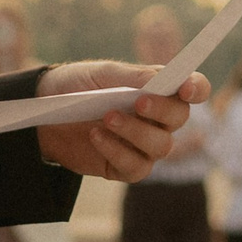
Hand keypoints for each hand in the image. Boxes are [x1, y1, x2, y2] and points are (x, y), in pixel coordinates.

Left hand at [36, 61, 211, 181]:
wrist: (44, 115)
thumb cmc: (76, 87)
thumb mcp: (101, 74)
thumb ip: (133, 76)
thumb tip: (160, 79)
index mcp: (158, 89)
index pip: (194, 89)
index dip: (197, 88)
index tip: (186, 88)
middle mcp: (158, 119)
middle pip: (180, 118)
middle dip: (161, 111)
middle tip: (138, 102)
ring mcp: (143, 146)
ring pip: (161, 145)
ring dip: (135, 131)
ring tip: (107, 117)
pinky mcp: (125, 167)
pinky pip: (136, 166)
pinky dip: (117, 150)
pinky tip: (96, 136)